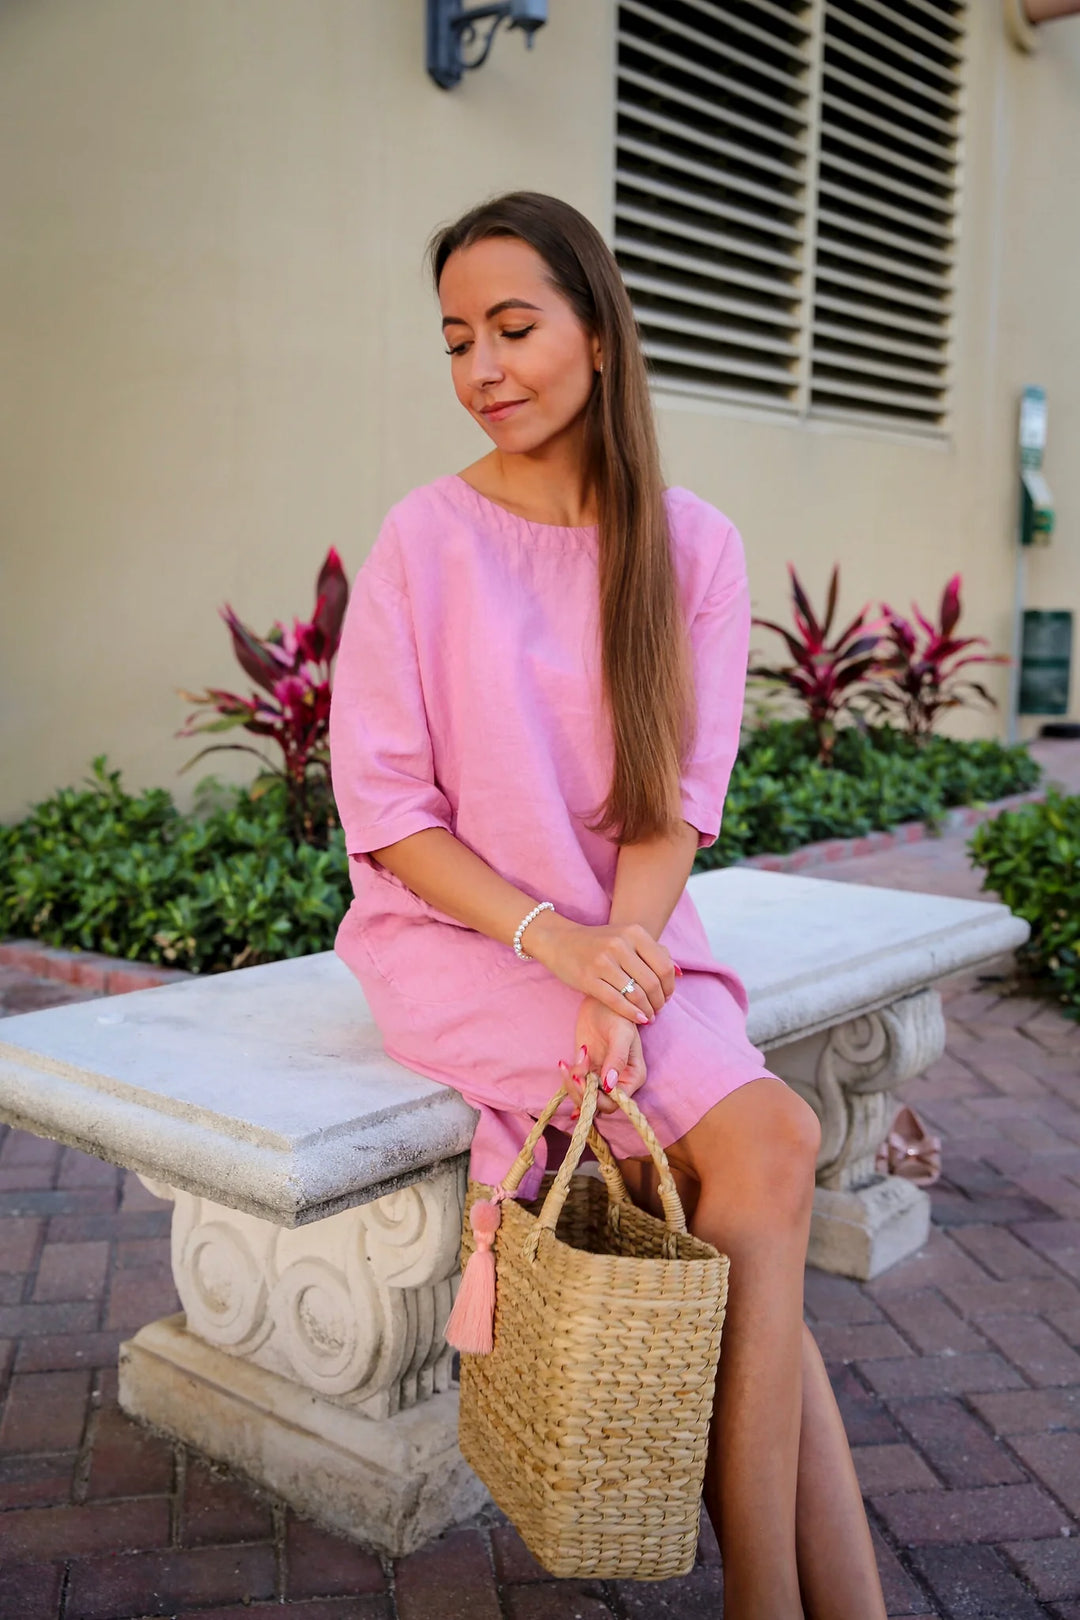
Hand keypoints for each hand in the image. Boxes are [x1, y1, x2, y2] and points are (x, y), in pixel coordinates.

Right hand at [526, 913, 678, 1023]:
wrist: (560, 941)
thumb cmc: (598, 943)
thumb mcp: (626, 937)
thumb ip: (652, 952)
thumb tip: (679, 974)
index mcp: (634, 933)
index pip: (664, 966)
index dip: (670, 986)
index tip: (666, 996)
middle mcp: (620, 945)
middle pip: (652, 982)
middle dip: (659, 1001)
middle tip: (658, 1009)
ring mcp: (603, 961)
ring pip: (636, 994)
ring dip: (647, 1010)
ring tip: (649, 1016)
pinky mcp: (588, 978)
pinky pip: (617, 1001)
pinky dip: (632, 1013)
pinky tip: (638, 1019)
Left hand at [558, 998, 646, 1115]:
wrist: (602, 1002)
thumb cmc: (618, 1014)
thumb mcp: (621, 1034)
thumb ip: (617, 1059)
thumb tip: (609, 1085)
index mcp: (633, 1077)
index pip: (616, 1102)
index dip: (598, 1098)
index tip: (584, 1079)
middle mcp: (619, 1082)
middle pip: (599, 1104)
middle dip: (582, 1092)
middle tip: (572, 1073)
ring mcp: (601, 1077)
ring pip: (585, 1097)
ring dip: (572, 1085)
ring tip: (567, 1063)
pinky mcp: (587, 1071)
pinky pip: (576, 1085)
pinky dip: (567, 1079)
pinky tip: (563, 1065)